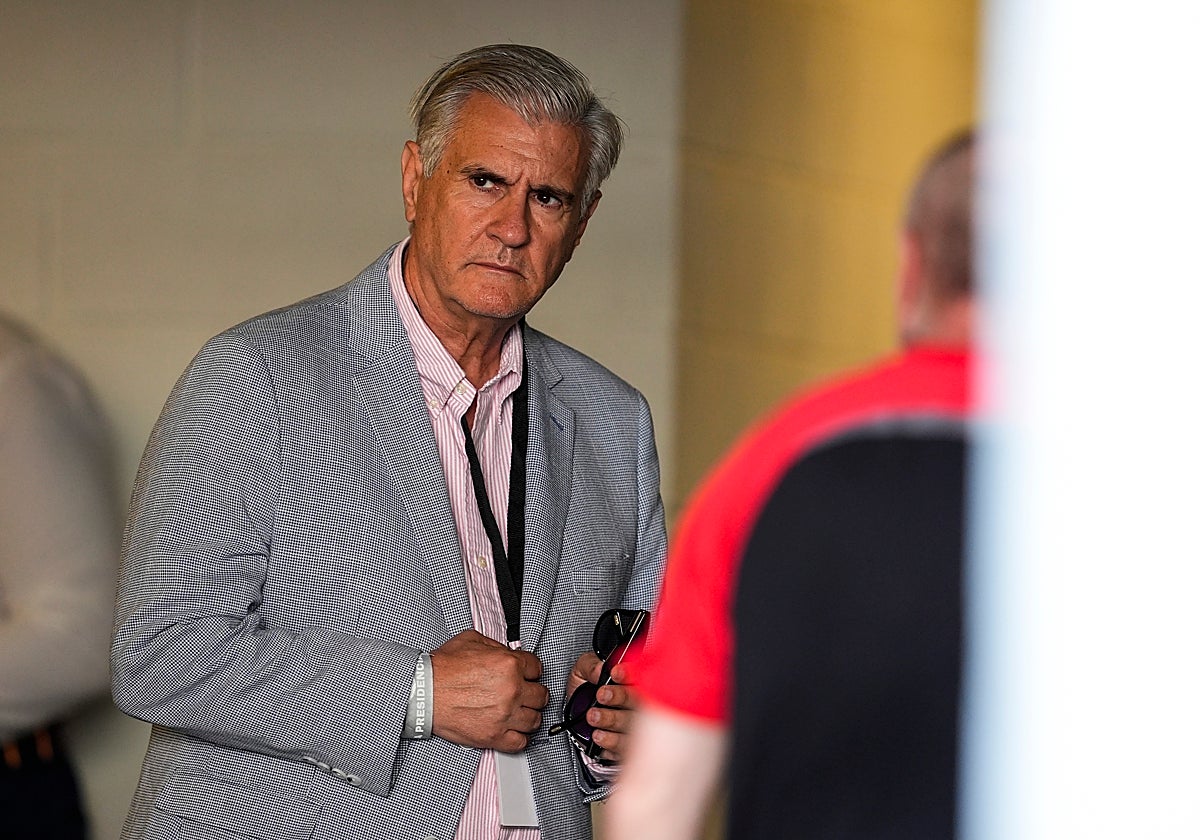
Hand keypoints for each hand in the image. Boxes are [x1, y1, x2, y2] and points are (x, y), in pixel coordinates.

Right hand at [429, 630, 548, 751]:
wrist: (422, 692)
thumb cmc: (442, 669)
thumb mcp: (471, 640)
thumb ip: (496, 646)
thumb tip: (507, 652)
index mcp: (508, 664)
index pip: (537, 669)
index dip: (531, 672)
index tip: (526, 676)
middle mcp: (511, 689)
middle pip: (541, 696)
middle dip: (533, 694)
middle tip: (524, 694)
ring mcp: (504, 715)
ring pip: (535, 720)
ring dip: (528, 716)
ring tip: (518, 713)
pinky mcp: (494, 736)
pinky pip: (520, 742)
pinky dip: (519, 737)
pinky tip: (511, 730)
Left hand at [565, 651, 638, 763]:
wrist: (575, 713)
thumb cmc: (585, 689)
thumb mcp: (583, 670)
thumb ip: (591, 666)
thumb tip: (599, 670)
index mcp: (628, 682)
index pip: (638, 676)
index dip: (629, 675)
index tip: (614, 673)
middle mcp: (634, 704)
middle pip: (638, 701)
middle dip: (620, 697)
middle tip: (601, 695)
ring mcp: (630, 726)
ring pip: (631, 725)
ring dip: (612, 720)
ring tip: (593, 716)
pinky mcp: (623, 746)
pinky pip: (623, 748)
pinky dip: (610, 743)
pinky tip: (599, 736)